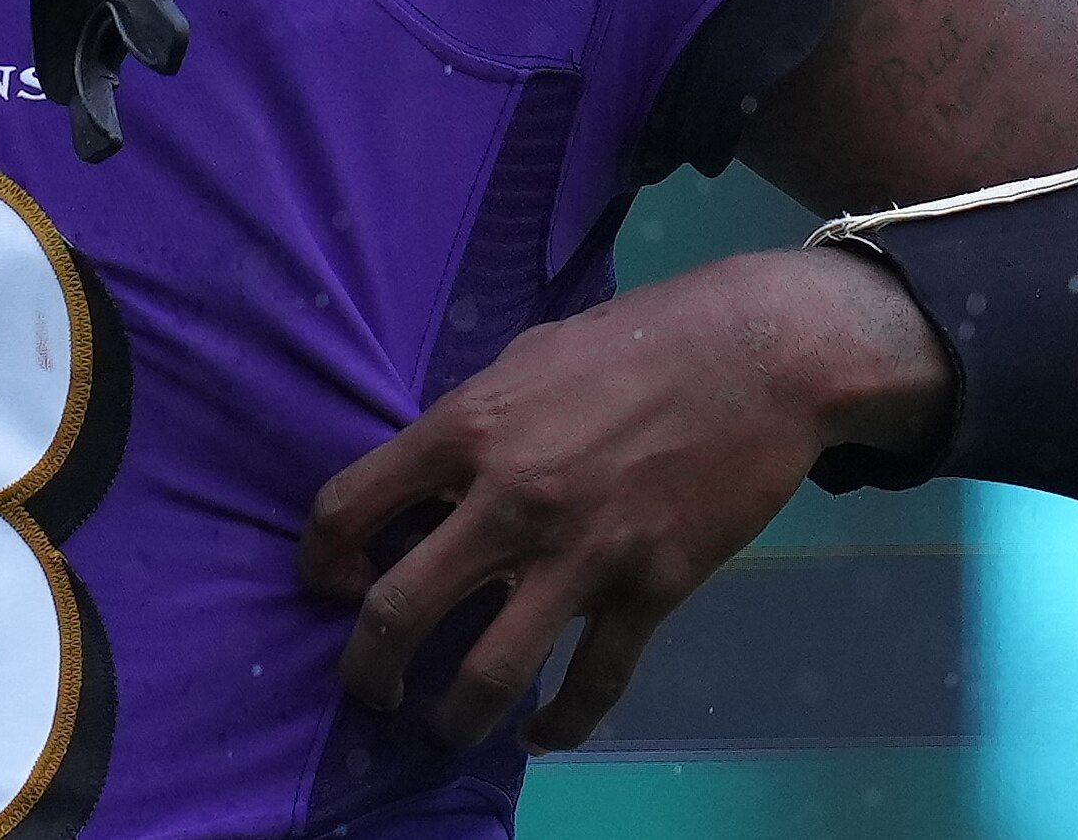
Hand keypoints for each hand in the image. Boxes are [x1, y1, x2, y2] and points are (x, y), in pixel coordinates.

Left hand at [298, 247, 949, 753]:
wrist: (758, 356)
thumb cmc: (636, 341)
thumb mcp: (529, 358)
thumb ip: (475, 420)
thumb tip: (431, 476)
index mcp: (467, 426)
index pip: (348, 505)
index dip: (320, 558)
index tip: (329, 586)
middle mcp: (509, 495)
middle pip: (399, 608)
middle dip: (365, 667)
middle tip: (367, 688)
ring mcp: (581, 551)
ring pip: (488, 670)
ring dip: (451, 719)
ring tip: (441, 732)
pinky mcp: (650, 587)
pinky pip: (593, 681)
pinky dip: (560, 725)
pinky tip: (539, 737)